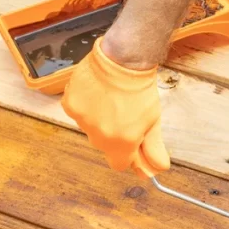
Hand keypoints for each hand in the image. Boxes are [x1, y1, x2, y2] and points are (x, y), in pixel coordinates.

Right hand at [61, 37, 170, 177]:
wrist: (124, 58)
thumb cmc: (141, 89)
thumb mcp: (153, 120)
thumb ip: (153, 148)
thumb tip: (157, 170)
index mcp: (121, 143)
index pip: (119, 164)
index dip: (127, 155)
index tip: (131, 141)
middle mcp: (99, 136)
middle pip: (105, 146)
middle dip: (114, 134)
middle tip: (124, 113)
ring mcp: (82, 120)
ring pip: (90, 129)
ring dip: (99, 119)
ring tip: (111, 99)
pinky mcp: (70, 104)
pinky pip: (77, 113)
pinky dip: (86, 106)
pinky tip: (97, 93)